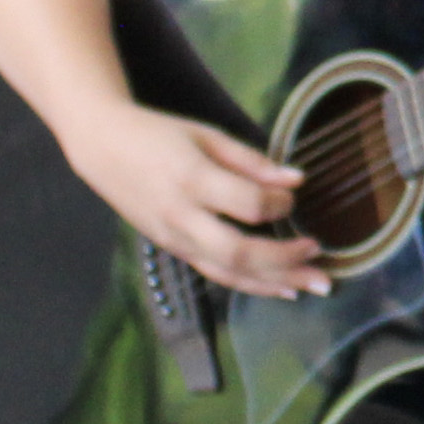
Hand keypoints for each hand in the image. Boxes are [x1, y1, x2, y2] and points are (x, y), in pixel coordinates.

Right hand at [64, 104, 325, 298]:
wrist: (102, 148)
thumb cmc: (159, 135)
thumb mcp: (206, 136)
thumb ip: (251, 161)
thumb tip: (296, 180)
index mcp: (191, 179)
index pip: (245, 204)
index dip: (278, 204)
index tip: (293, 196)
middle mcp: (181, 217)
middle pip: (237, 252)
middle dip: (284, 260)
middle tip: (320, 255)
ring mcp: (174, 239)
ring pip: (227, 272)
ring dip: (275, 283)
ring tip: (316, 285)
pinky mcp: (172, 250)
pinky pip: (215, 274)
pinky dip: (251, 284)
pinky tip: (281, 288)